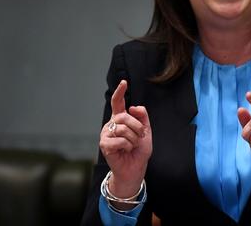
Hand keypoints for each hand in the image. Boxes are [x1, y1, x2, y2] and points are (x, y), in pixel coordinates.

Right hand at [99, 80, 152, 197]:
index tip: (124, 82)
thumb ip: (142, 117)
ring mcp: (106, 134)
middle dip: (137, 127)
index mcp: (120, 119)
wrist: (135, 168)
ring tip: (132, 145)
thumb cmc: (139, 150)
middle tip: (140, 137)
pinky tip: (125, 150)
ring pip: (123, 128)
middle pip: (124, 116)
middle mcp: (111, 124)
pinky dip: (128, 146)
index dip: (120, 92)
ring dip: (134, 139)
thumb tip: (132, 107)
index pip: (117, 103)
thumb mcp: (146, 131)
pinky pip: (120, 140)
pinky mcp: (104, 145)